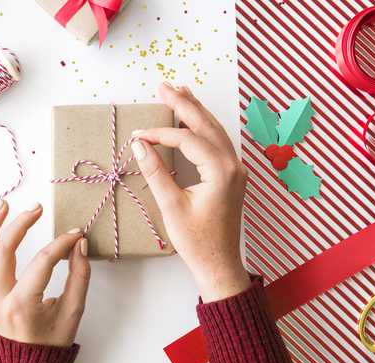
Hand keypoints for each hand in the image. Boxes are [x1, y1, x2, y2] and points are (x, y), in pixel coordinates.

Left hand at [0, 200, 90, 346]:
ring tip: (3, 205)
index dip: (61, 243)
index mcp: (22, 308)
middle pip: (2, 251)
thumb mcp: (73, 312)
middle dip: (20, 224)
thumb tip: (79, 243)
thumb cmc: (51, 340)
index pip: (42, 263)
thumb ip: (79, 276)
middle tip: (35, 208)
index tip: (75, 233)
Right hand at [131, 83, 249, 301]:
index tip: (137, 134)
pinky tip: (194, 119)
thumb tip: (140, 144)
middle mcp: (233, 165)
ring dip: (196, 111)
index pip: (187, 139)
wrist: (220, 265)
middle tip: (163, 86)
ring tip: (179, 92)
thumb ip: (156, 171)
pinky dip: (204, 127)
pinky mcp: (232, 176)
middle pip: (206, 125)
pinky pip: (218, 142)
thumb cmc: (197, 241)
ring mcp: (236, 170)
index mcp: (221, 171)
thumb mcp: (171, 206)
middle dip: (184, 104)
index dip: (160, 133)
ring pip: (215, 130)